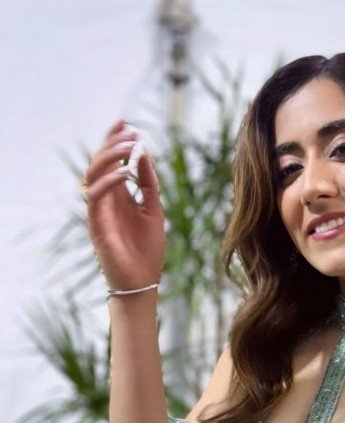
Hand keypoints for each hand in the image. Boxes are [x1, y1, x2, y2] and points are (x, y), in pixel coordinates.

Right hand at [83, 118, 165, 290]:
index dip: (115, 140)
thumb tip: (144, 154)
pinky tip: (125, 173)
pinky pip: (95, 195)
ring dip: (110, 157)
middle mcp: (106, 200)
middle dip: (113, 143)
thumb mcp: (154, 210)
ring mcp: (99, 210)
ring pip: (93, 174)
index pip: (111, 162)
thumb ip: (148, 184)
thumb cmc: (148, 250)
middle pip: (100, 162)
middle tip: (130, 132)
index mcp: (119, 196)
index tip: (127, 123)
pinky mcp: (96, 223)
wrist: (143, 281)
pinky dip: (109, 181)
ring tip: (129, 146)